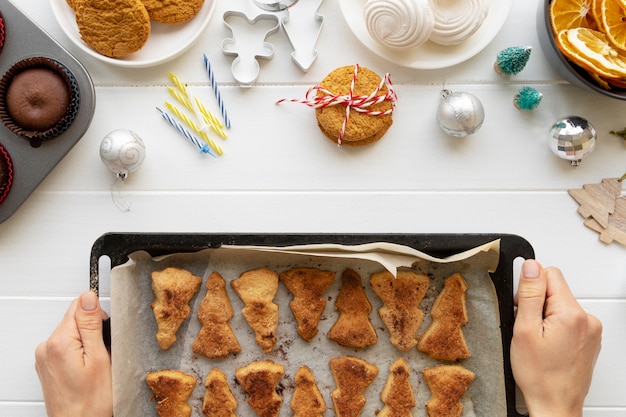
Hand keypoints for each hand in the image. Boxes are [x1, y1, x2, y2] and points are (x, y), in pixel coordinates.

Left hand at [35, 291, 112, 416]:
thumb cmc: (91, 401)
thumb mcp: (99, 358)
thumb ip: (91, 325)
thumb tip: (88, 298)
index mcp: (59, 342)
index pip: (80, 306)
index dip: (99, 317)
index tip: (106, 334)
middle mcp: (46, 348)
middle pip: (75, 320)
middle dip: (93, 331)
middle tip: (103, 353)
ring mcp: (44, 358)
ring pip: (72, 334)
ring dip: (87, 343)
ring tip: (95, 365)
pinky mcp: (47, 366)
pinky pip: (66, 347)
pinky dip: (79, 353)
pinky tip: (86, 370)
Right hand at [510, 260, 601, 416]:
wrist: (555, 405)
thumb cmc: (539, 375)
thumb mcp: (524, 330)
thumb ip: (530, 294)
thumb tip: (531, 266)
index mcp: (571, 314)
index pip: (549, 274)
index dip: (530, 288)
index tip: (524, 308)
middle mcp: (587, 319)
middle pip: (556, 290)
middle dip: (537, 303)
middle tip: (529, 328)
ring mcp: (591, 330)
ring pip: (561, 305)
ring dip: (546, 316)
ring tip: (539, 340)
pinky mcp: (590, 339)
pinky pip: (569, 320)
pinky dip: (555, 327)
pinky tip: (548, 345)